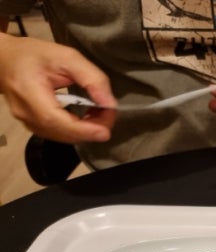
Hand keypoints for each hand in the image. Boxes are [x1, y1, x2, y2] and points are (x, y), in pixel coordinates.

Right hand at [0, 34, 116, 143]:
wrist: (4, 59)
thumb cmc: (34, 55)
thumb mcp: (66, 57)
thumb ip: (91, 78)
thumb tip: (110, 103)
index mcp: (28, 92)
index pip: (55, 120)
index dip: (83, 129)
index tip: (106, 130)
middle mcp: (25, 113)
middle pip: (62, 133)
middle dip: (91, 130)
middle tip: (109, 114)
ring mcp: (27, 123)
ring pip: (62, 137)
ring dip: (86, 131)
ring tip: (101, 114)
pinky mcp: (33, 126)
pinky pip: (58, 134)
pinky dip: (77, 130)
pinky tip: (88, 118)